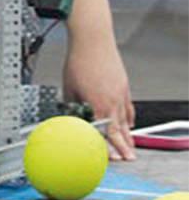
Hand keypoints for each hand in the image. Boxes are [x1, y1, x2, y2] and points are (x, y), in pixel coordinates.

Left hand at [63, 35, 135, 160]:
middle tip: (128, 160)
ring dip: (128, 135)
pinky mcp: (124, 86)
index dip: (108, 147)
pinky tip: (129, 124)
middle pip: (120, 129)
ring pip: (126, 120)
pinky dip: (129, 118)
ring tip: (131, 148)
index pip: (105, 132)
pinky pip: (128, 107)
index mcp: (98, 104)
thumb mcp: (69, 88)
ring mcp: (121, 94)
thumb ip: (71, 105)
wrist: (93, 40)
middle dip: (124, 147)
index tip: (111, 158)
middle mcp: (113, 101)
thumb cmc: (79, 61)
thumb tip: (68, 116)